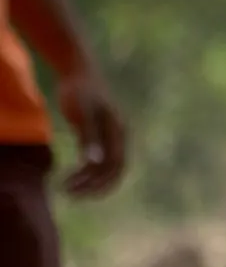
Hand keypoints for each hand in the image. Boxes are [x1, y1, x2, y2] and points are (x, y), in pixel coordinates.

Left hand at [56, 65, 126, 199]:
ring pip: (106, 169)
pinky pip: (99, 161)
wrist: (78, 71)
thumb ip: (89, 138)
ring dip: (88, 182)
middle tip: (68, 195)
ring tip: (65, 188)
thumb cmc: (79, 91)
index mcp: (118, 133)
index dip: (97, 183)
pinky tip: (71, 176)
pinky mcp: (101, 136)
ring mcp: (112, 137)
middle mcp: (119, 137)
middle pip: (113, 171)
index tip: (75, 191)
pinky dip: (86, 173)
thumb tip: (94, 163)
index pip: (114, 167)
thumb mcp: (82, 114)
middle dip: (92, 187)